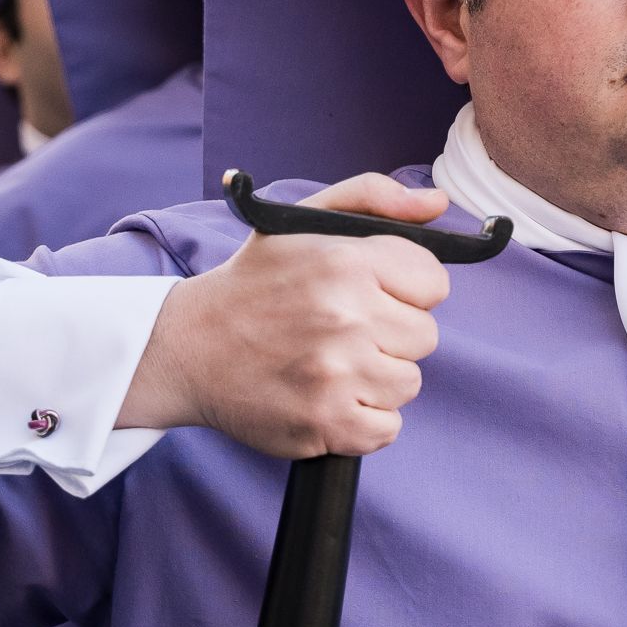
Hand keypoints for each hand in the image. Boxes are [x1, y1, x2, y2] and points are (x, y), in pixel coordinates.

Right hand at [120, 174, 451, 459]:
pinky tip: (328, 396)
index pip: (434, 282)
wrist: (186, 349)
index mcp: (346, 262)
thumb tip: (440, 204)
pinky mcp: (326, 424)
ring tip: (332, 363)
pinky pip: (388, 428)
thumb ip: (374, 197)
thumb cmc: (253, 283)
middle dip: (391, 333)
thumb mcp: (302, 219)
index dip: (406, 289)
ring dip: (378, 377)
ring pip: (408, 383)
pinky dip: (363, 418)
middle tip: (343, 330)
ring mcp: (336, 376)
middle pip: (425, 336)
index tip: (374, 295)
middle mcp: (345, 317)